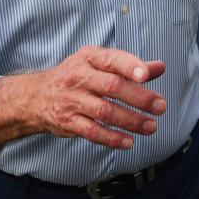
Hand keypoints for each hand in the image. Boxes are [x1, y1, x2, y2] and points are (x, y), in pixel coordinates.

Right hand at [33, 46, 165, 149]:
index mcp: (89, 58)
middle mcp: (79, 77)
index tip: (146, 75)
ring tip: (151, 126)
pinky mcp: (68, 121)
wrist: (37, 96)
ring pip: (104, 111)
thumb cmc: (77, 76)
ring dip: (130, 121)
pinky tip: (129, 141)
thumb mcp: (98, 63)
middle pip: (111, 87)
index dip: (129, 66)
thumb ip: (130, 66)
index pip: (111, 60)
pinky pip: (92, 131)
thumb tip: (160, 67)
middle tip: (160, 107)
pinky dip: (112, 138)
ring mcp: (72, 100)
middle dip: (138, 98)